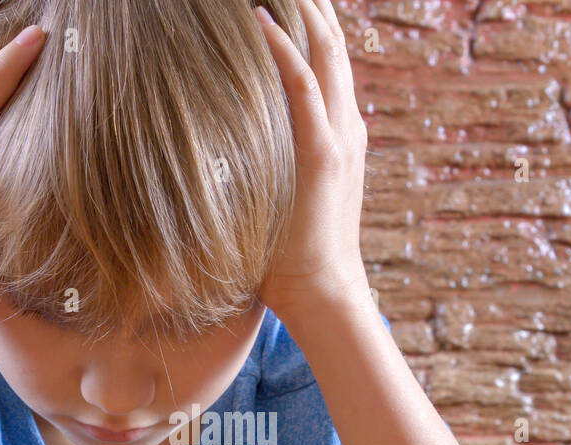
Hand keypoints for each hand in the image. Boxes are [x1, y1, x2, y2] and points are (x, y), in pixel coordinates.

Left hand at [253, 1, 371, 327]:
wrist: (321, 290)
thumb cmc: (291, 255)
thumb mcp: (283, 196)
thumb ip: (269, 166)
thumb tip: (225, 154)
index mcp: (339, 132)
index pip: (328, 59)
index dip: (311, 21)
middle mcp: (345, 124)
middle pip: (331, 42)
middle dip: (311, 3)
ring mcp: (337, 135)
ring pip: (324, 51)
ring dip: (301, 8)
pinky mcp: (321, 151)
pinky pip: (302, 84)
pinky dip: (282, 46)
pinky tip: (257, 18)